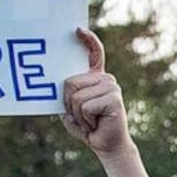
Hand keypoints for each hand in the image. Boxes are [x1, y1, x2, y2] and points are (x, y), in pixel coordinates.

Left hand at [57, 29, 128, 154]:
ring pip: (76, 96)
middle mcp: (105, 79)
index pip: (94, 54)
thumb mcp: (72, 109)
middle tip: (82, 116)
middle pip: (70, 82)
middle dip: (68, 104)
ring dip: (77, 115)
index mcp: (96, 78)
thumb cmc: (88, 127)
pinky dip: (85, 120)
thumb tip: (62, 84)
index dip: (87, 41)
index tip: (77, 30)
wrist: (107, 146)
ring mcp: (112, 87)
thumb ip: (67, 95)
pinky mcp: (114, 98)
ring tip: (90, 121)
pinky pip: (84, 106)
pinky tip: (97, 124)